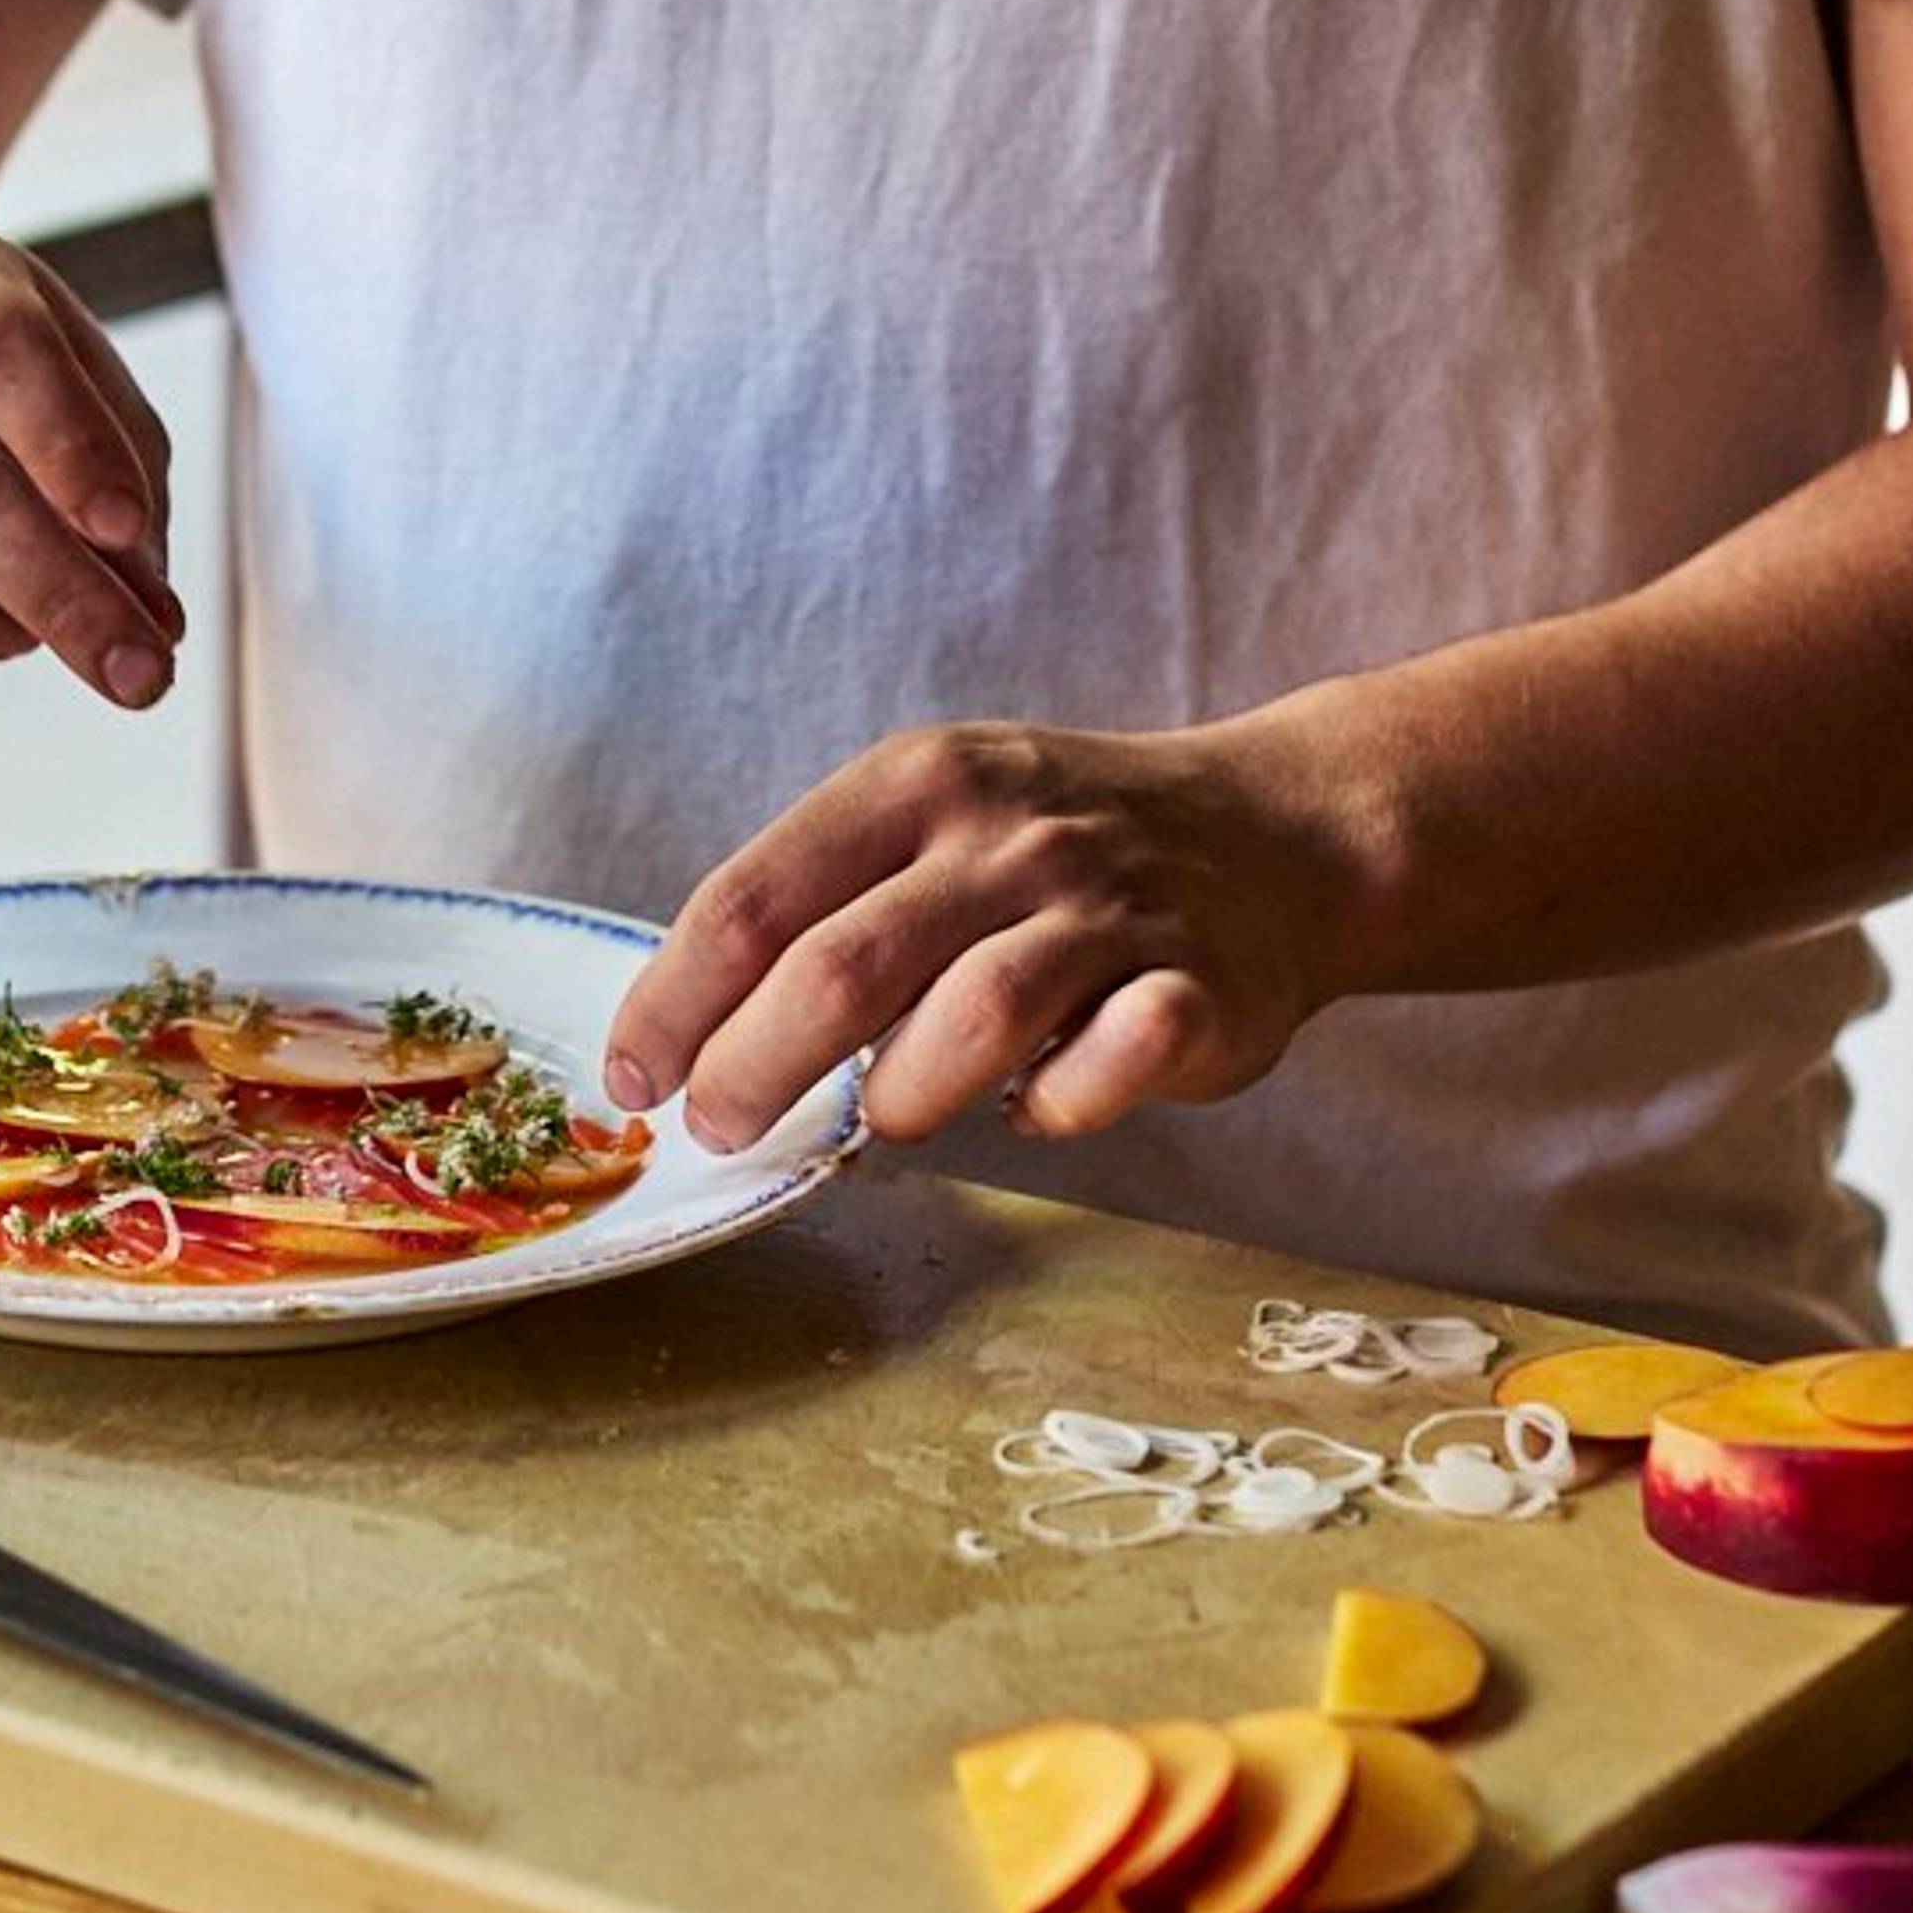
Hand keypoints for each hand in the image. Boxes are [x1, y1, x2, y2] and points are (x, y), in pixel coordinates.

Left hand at [601, 713, 1376, 1150]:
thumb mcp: (932, 818)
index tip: (634, 1076)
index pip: (757, 896)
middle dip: (756, 1065)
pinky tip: (1037, 1107)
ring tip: (880, 1119)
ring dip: (904, 1092)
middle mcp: (1007, 836)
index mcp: (917, 784)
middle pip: (844, 965)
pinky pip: (1118, 1059)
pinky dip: (1063, 1102)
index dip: (678, 998)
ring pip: (976, 1012)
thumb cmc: (1056, 849)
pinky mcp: (1200, 988)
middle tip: (718, 1128)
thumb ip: (830, 907)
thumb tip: (697, 1036)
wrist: (1278, 833)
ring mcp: (1109, 908)